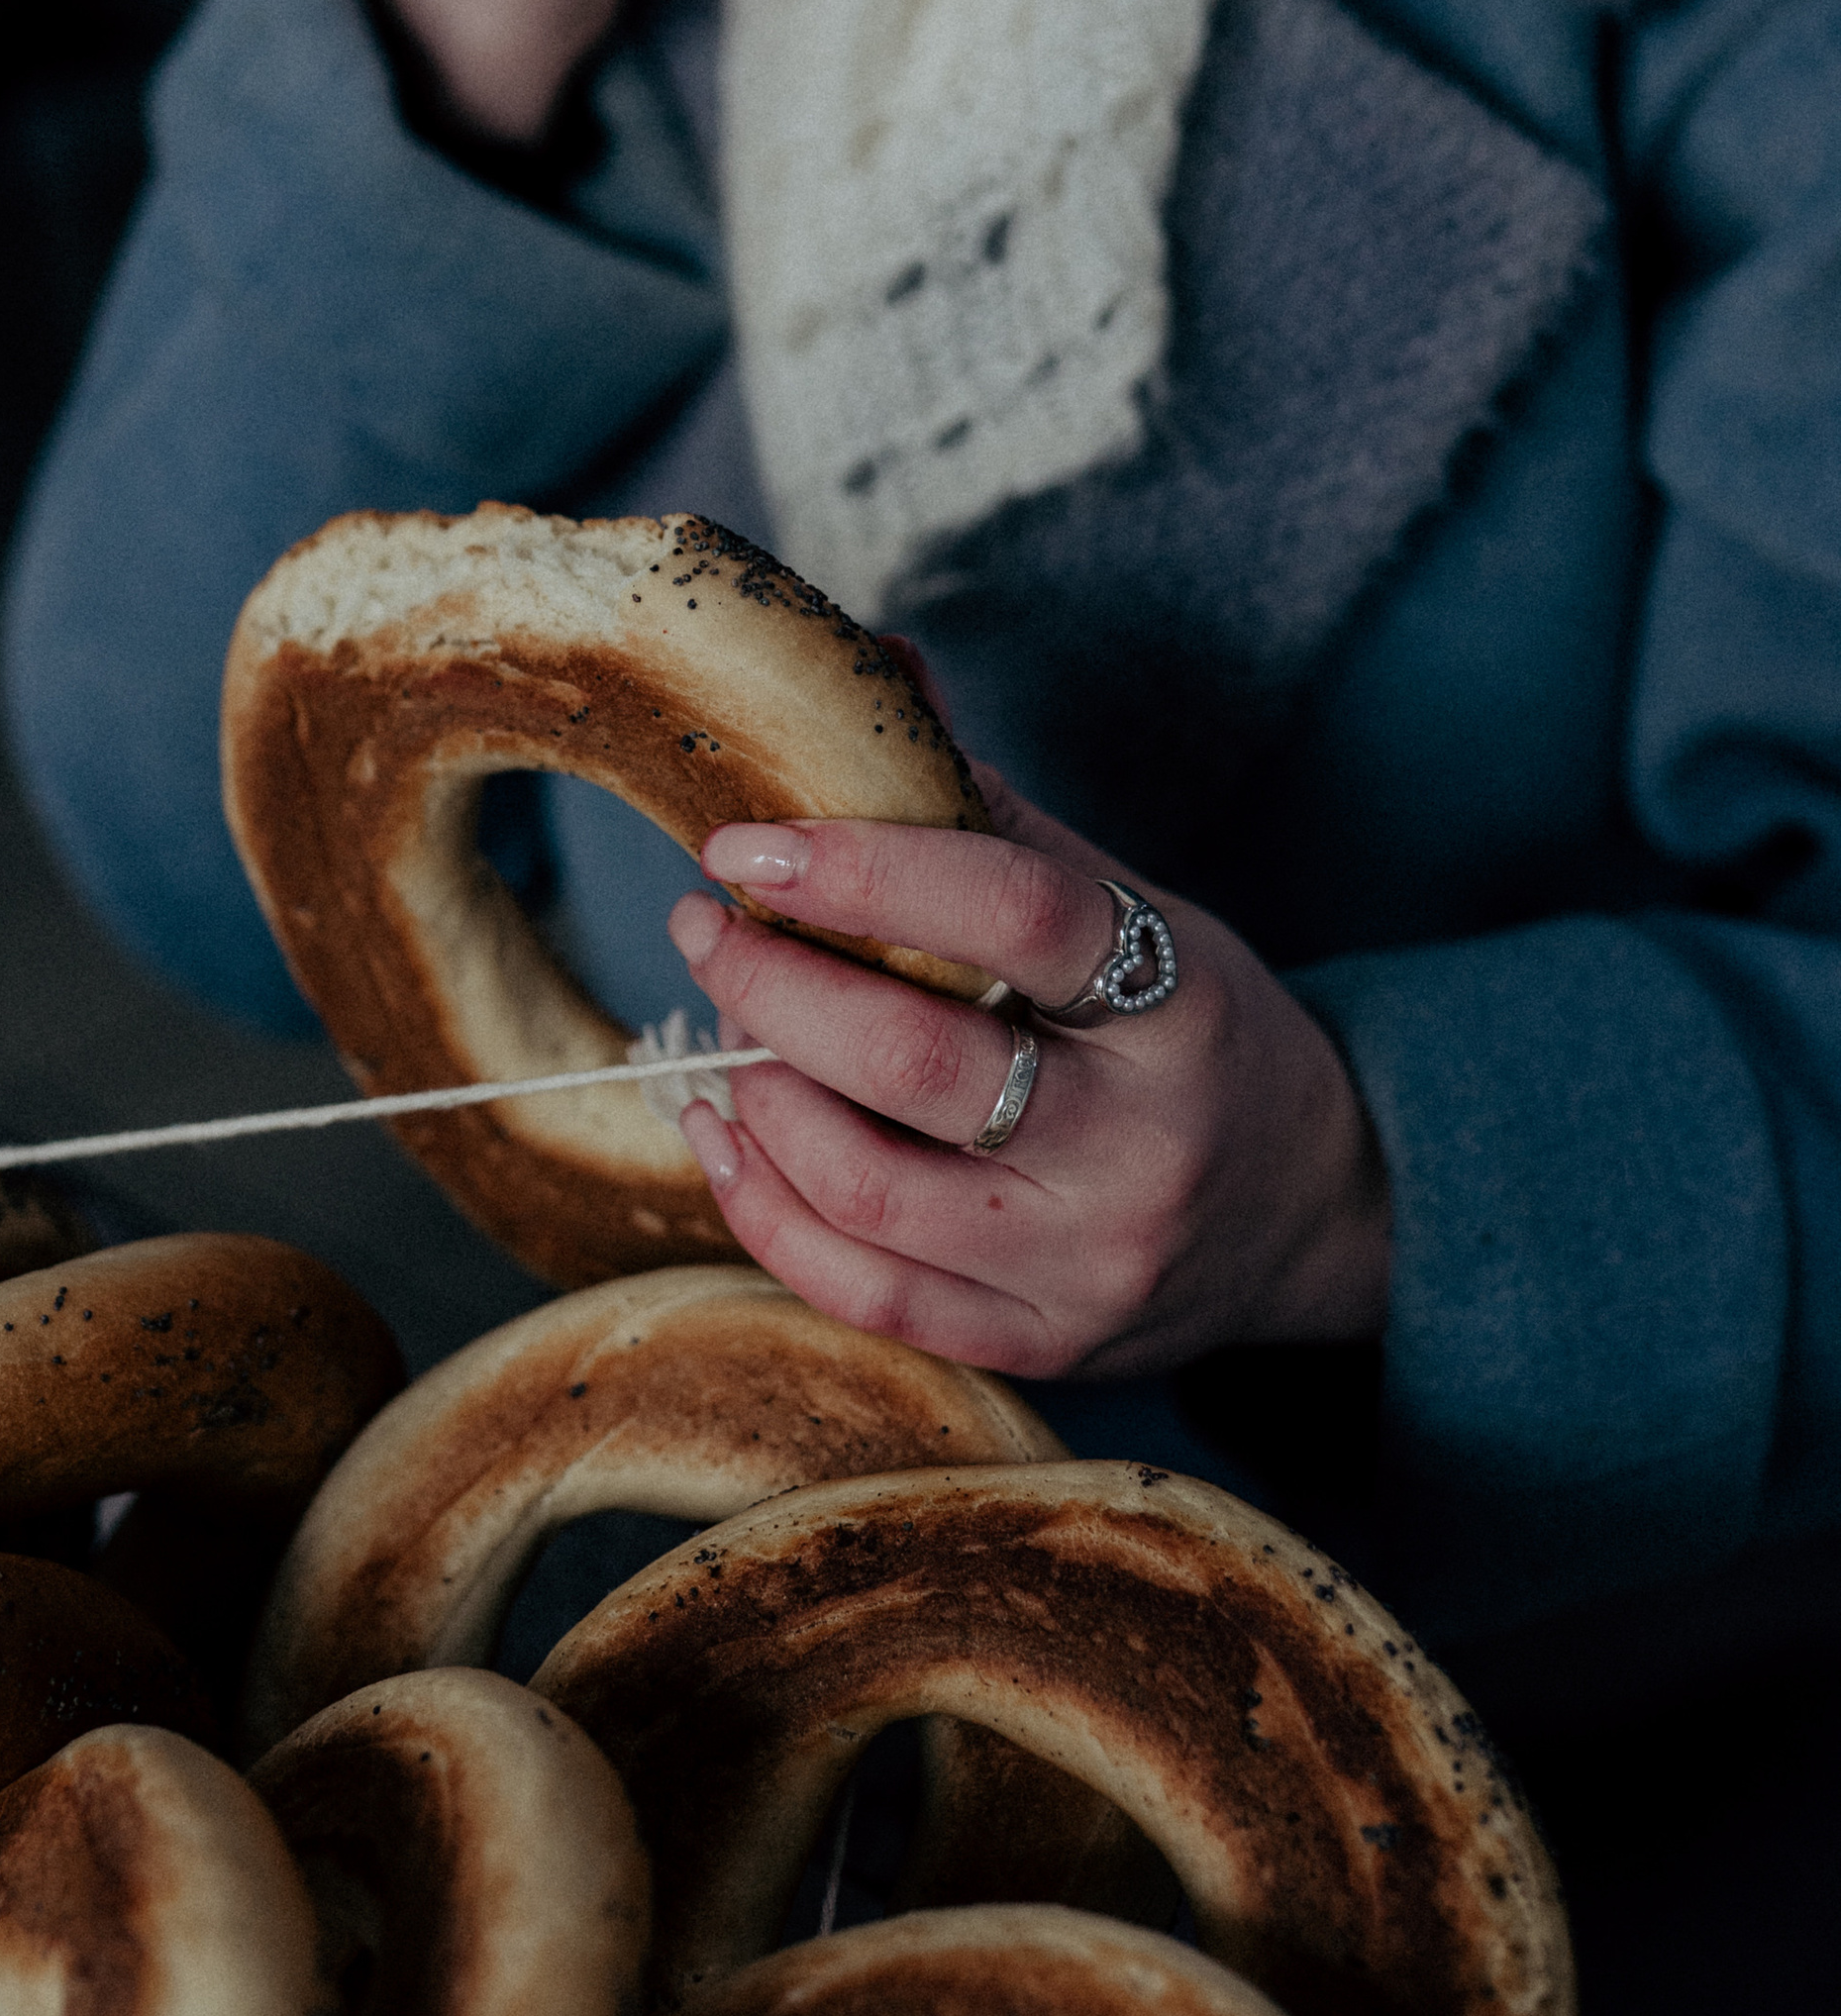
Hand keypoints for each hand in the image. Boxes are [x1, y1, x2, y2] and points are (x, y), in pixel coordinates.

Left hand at [664, 769, 1389, 1383]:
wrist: (1309, 1212)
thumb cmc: (1193, 1031)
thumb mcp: (1139, 909)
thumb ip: (999, 815)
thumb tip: (876, 672)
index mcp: (1179, 1004)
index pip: (1015, 916)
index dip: (864, 868)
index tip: (748, 842)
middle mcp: (1141, 1144)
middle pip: (915, 1064)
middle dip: (773, 983)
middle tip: (706, 925)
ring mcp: (1088, 1262)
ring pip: (868, 1190)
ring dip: (757, 1092)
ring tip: (725, 1024)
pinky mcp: (1037, 1344)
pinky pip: (862, 1292)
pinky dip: (763, 1205)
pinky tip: (724, 1128)